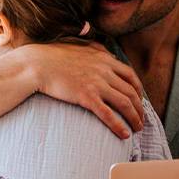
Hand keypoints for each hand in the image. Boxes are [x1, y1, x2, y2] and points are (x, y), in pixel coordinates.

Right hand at [20, 40, 144, 137]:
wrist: (37, 64)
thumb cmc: (53, 55)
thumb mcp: (79, 44)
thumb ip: (93, 46)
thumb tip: (101, 46)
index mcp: (104, 58)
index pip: (130, 75)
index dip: (139, 90)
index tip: (140, 100)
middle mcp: (104, 70)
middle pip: (131, 91)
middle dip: (140, 108)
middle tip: (141, 119)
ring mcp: (97, 84)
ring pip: (125, 103)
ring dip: (134, 118)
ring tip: (137, 128)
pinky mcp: (87, 97)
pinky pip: (108, 114)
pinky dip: (119, 126)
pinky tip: (124, 134)